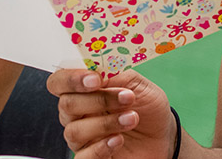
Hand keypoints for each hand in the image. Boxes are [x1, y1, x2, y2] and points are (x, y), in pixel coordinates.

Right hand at [47, 69, 173, 158]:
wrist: (162, 135)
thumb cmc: (146, 106)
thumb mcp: (138, 83)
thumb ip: (116, 74)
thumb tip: (98, 71)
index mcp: (83, 90)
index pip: (59, 82)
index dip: (71, 79)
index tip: (96, 79)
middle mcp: (77, 114)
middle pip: (66, 105)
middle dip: (98, 100)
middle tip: (127, 97)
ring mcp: (83, 137)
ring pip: (74, 131)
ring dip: (105, 124)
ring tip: (132, 119)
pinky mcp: (91, 157)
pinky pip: (82, 157)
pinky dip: (99, 148)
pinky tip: (118, 140)